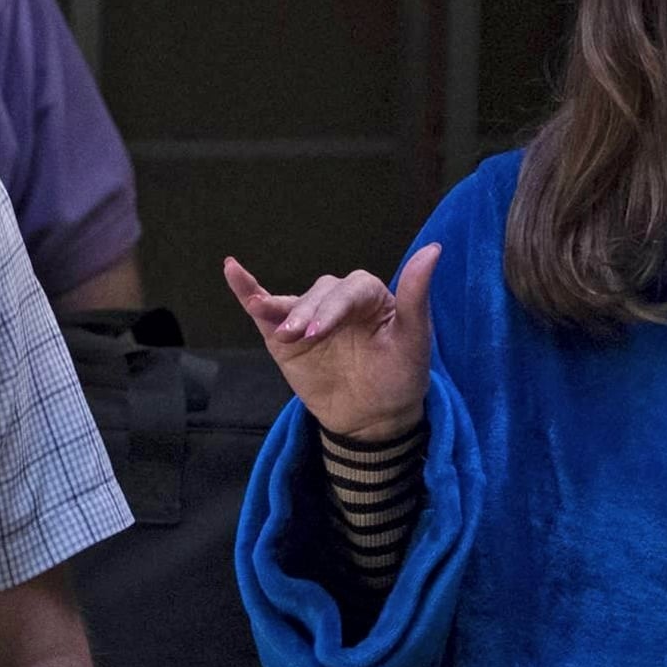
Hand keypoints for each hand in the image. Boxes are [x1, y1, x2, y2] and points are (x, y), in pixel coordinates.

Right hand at [222, 245, 439, 442]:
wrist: (374, 419)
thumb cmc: (400, 376)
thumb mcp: (415, 339)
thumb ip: (417, 295)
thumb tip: (434, 248)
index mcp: (370, 295)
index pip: (350, 291)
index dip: (334, 308)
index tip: (319, 332)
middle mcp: (338, 300)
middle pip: (319, 295)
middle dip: (308, 314)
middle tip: (301, 338)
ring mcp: (310, 317)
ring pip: (292, 303)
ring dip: (282, 312)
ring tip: (279, 330)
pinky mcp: (285, 337)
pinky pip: (264, 308)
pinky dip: (246, 289)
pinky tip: (232, 270)